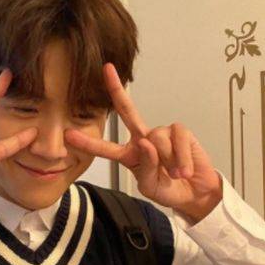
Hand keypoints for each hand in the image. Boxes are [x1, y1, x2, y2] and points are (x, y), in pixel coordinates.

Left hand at [63, 63, 222, 218]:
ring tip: (175, 174)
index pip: (105, 147)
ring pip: (156, 138)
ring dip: (168, 161)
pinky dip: (181, 157)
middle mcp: (142, 139)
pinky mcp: (179, 132)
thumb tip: (146, 142)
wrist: (196, 193)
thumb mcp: (151, 186)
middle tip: (106, 70)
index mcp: (129, 156)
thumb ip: (146, 167)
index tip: (68, 135)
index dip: (87, 142)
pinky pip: (176, 138)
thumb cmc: (169, 190)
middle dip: (117, 90)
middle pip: (127, 111)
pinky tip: (184, 169)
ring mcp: (161, 133)